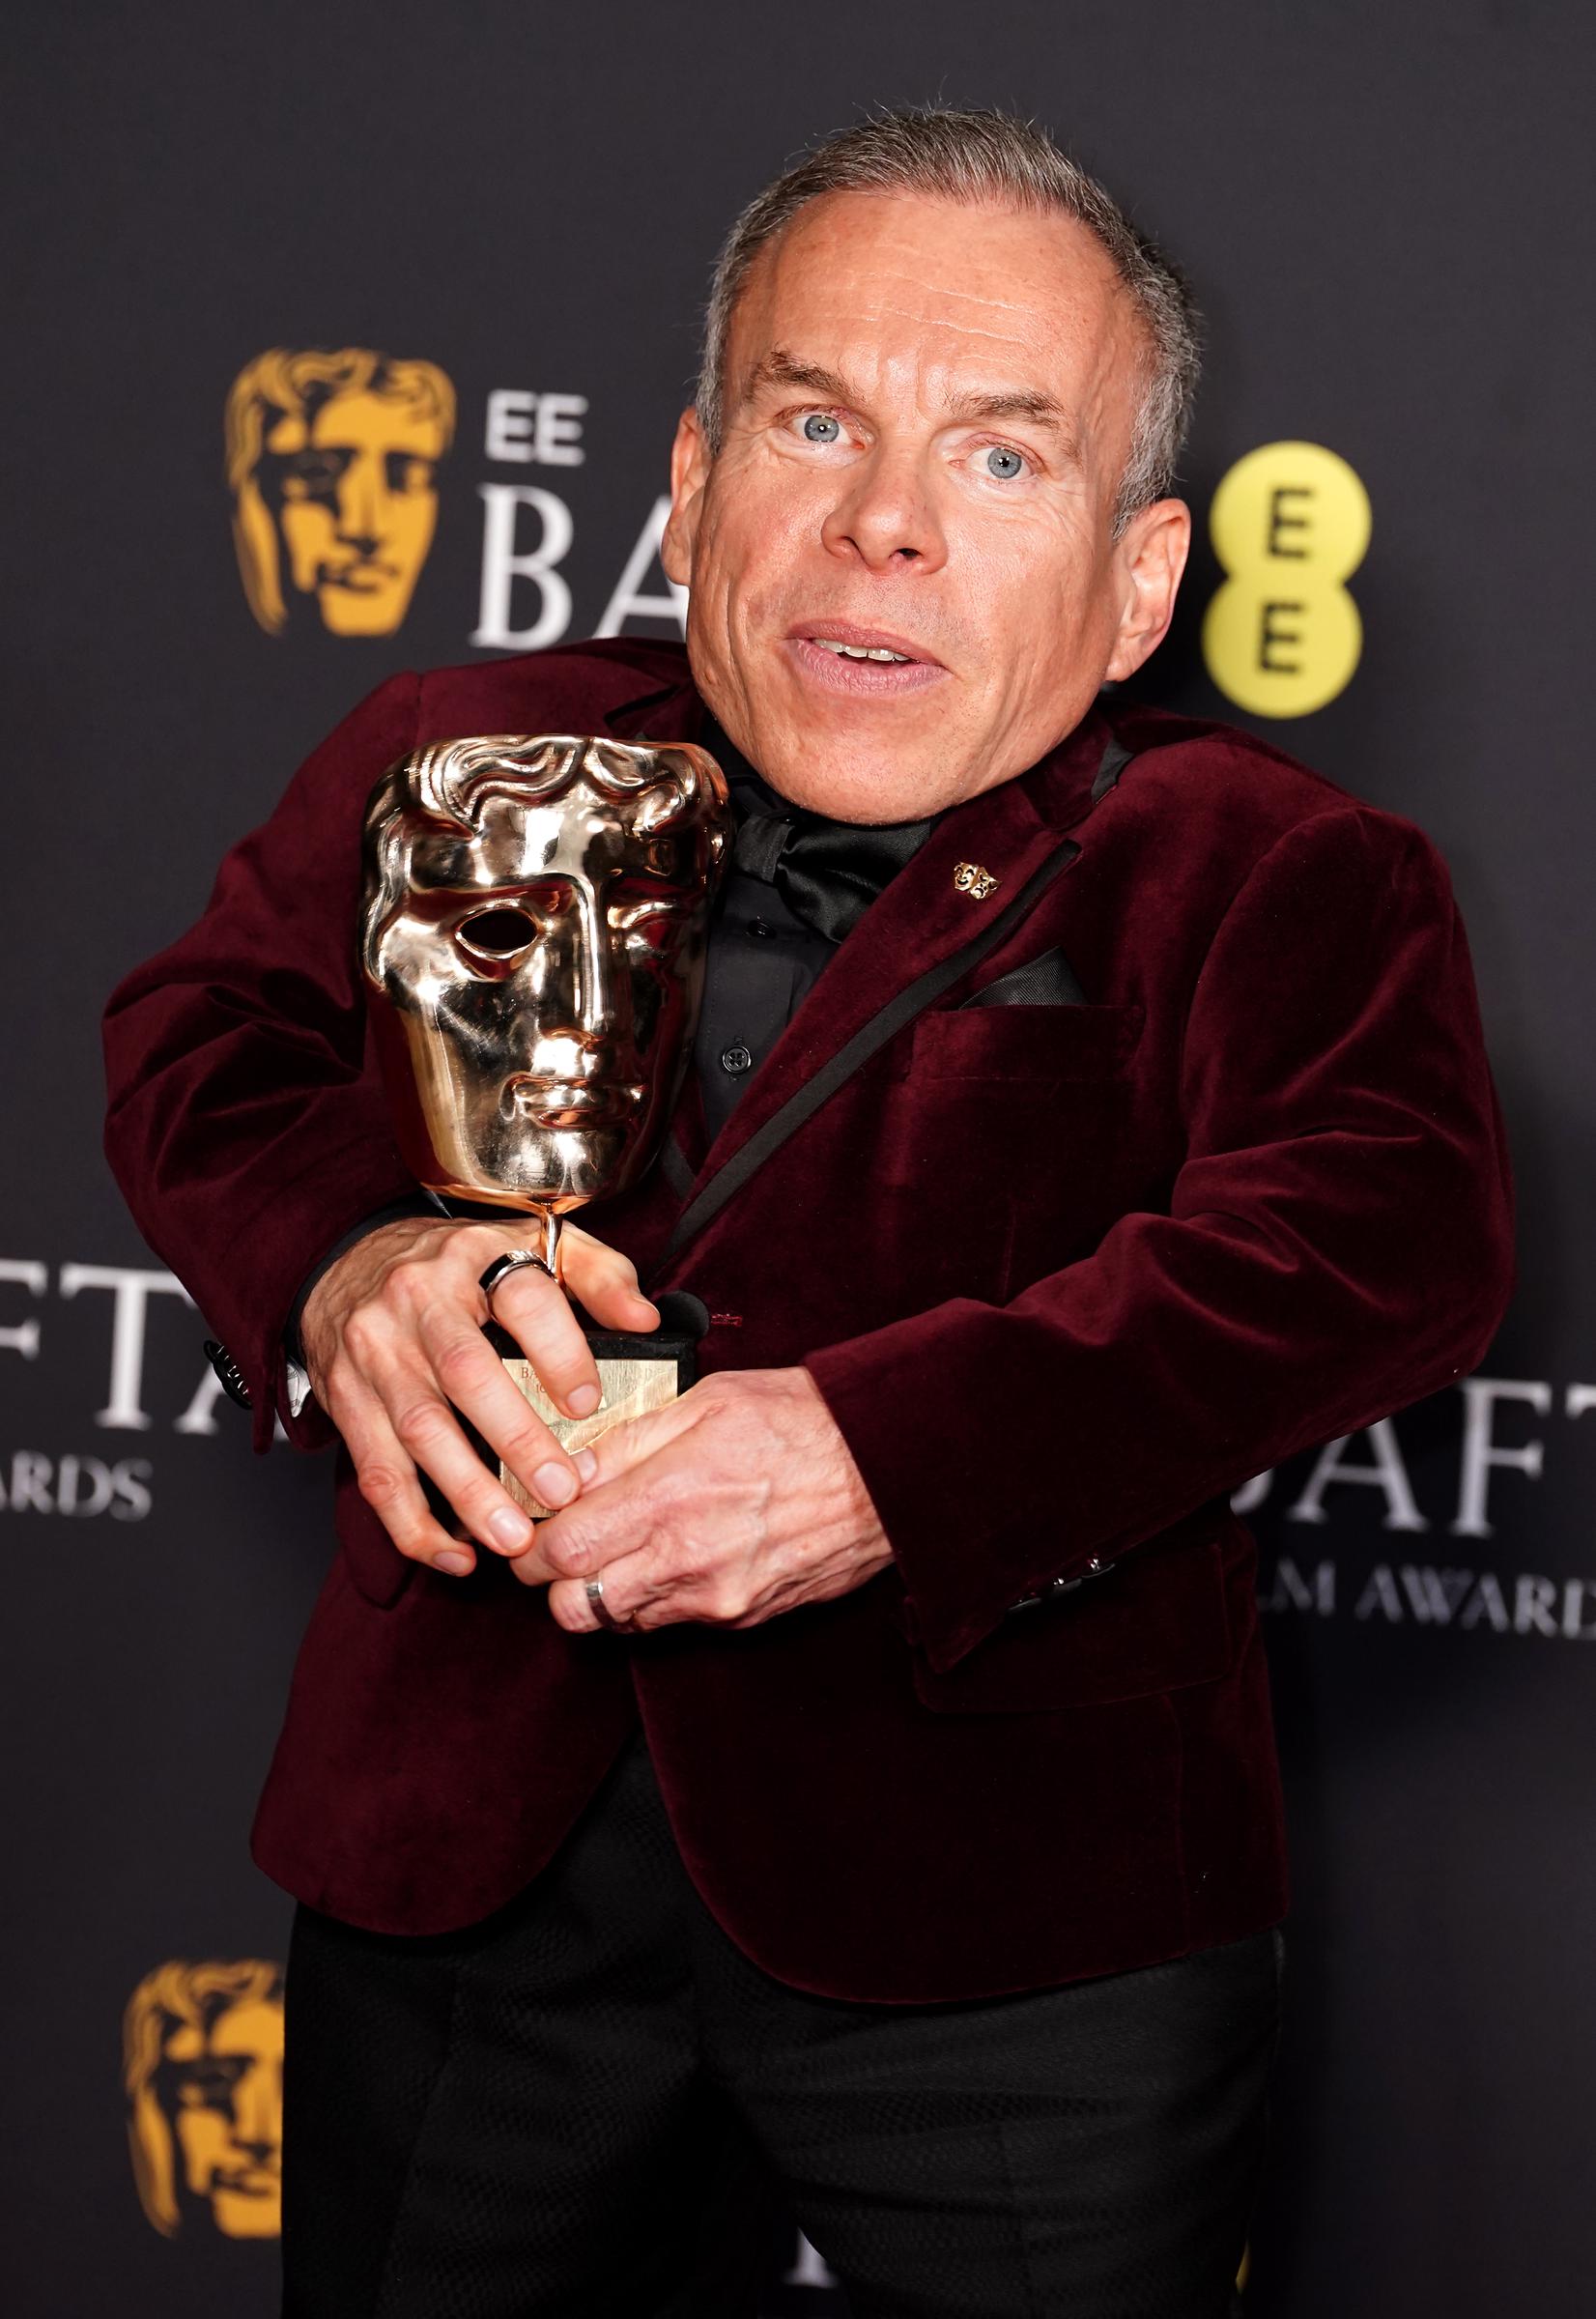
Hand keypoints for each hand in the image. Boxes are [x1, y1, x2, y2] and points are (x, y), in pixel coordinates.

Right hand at [299, 1216, 657, 1578]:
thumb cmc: (460, 1264)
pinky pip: (375, 1469)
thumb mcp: (532, 1243)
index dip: (557, 1350)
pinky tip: (453, 1553)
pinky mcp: (346, 1400)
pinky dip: (411, 1521)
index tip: (586, 1403)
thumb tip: (645, 1320)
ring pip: (419, 1428)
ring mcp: (375, 1352)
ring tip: (514, 1539)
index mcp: (475, 1257)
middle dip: (516, 1439)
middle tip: (561, 1491)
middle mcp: (417, 1300)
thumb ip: (596, 1275)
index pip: (522, 1297)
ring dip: (467, 1492)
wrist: (347, 1263)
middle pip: (466, 1372)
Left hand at [515, 1367, 893, 1631]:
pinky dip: (653, 1598)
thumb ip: (627, 1440)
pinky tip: (671, 1555)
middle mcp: (686, 1561)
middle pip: (573, 1608)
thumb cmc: (803, 1422)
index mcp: (669, 1497)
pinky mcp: (742, 1618)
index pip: (561, 1550)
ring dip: (603, 1590)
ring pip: (618, 1622)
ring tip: (621, 1545)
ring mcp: (716, 1599)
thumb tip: (567, 1469)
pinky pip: (670, 1622)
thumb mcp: (707, 1403)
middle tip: (563, 1544)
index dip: (530, 1544)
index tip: (531, 1525)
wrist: (888, 1470)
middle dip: (555, 1580)